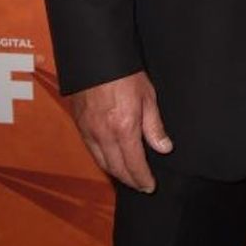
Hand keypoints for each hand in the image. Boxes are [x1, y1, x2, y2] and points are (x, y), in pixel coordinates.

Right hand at [70, 70, 172, 191]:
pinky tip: (110, 160)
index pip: (134, 164)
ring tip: (128, 177)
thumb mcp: (148, 97)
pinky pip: (92, 151)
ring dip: (116, 173)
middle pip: (117, 168)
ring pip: (102, 162)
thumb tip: (164, 148)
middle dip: (130, 180)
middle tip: (141, 186)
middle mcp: (104, 135)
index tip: (150, 186)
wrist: (96, 58)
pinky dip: (102, 161)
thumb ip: (155, 126)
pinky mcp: (80, 126)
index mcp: (124, 129)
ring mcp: (89, 131)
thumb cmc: (124, 74)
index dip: (142, 179)